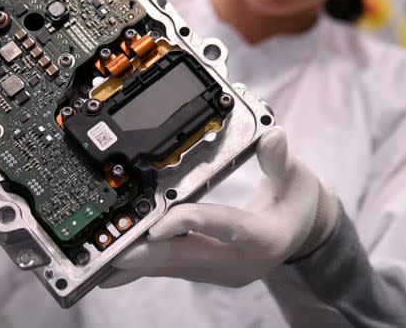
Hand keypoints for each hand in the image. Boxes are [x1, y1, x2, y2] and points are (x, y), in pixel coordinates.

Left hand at [101, 126, 339, 287]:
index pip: (224, 227)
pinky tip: (117, 265)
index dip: (190, 223)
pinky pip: (174, 267)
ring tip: (101, 263)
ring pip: (175, 266)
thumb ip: (280, 159)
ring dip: (139, 263)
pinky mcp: (210, 271)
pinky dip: (147, 264)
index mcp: (263, 237)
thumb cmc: (298, 200)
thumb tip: (273, 135)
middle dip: (147, 253)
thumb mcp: (297, 175)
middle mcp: (240, 261)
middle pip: (188, 256)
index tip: (159, 222)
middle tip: (111, 252)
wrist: (304, 234)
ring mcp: (223, 271)